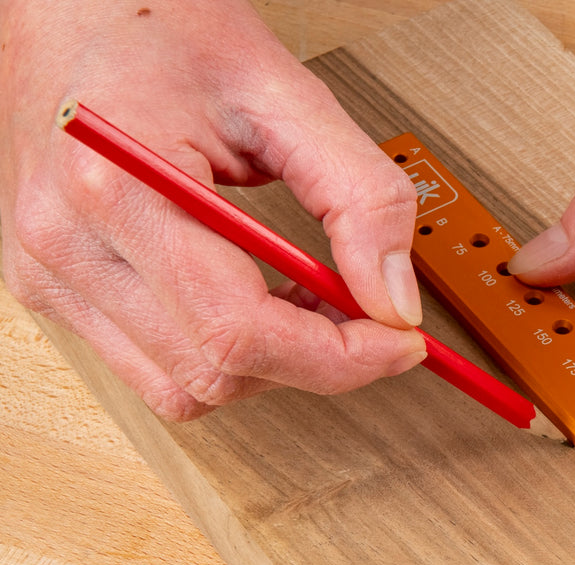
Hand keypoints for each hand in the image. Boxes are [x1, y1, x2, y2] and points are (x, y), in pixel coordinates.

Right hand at [0, 0, 425, 420]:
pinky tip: (253, 298)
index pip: (239, 333)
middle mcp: (67, 243)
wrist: (74, 8)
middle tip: (364, 311)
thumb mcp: (286, 95)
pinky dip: (224, 354)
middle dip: (313, 359)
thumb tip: (395, 300)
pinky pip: (156, 370)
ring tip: (302, 295)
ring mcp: (51, 275)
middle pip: (216, 375)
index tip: (397, 342)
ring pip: (185, 390)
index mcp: (116, 186)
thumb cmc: (161, 30)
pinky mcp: (57, 291)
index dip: (337, 358)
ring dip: (268, 363)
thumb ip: (362, 197)